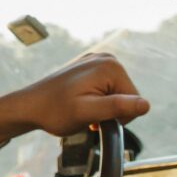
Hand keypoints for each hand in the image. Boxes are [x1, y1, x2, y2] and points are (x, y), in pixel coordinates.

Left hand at [15, 53, 150, 138]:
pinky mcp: (91, 67)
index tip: (95, 118)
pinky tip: (81, 103)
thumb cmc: (55, 112)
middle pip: (127, 96)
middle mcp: (107, 58)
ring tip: (82, 110)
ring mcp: (98, 61)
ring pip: (117, 95)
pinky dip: (97, 100)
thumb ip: (117, 107)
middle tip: (87, 115)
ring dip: (103, 108)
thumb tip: (146, 105)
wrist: (30, 106)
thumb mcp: (87, 113)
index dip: (118, 117)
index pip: (135, 101)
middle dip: (110, 111)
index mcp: (111, 67)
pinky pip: (106, 89)